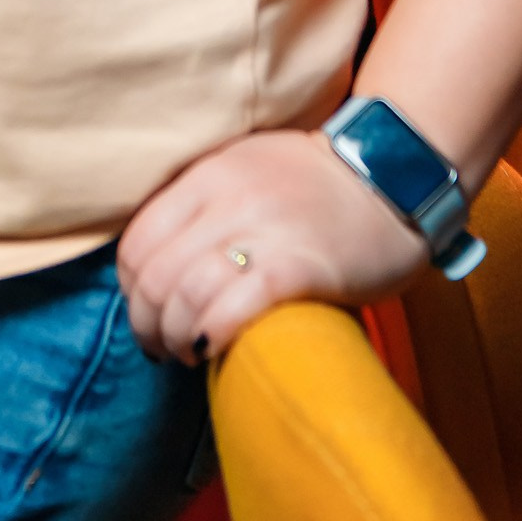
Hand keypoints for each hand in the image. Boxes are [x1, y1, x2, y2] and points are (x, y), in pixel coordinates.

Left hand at [116, 126, 427, 363]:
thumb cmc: (312, 184)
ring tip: (189, 351)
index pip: (138, 240)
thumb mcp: (243, 169)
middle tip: (160, 347)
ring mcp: (266, 230)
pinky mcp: (303, 265)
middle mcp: (229, 197)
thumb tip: (157, 269)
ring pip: (188, 292)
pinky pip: (239, 304)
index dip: (130, 290)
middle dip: (147, 323)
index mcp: (208, 173)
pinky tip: (214, 348)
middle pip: (156, 274)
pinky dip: (215, 332)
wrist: (390, 177)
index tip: (145, 314)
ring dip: (177, 336)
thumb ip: (199, 205)